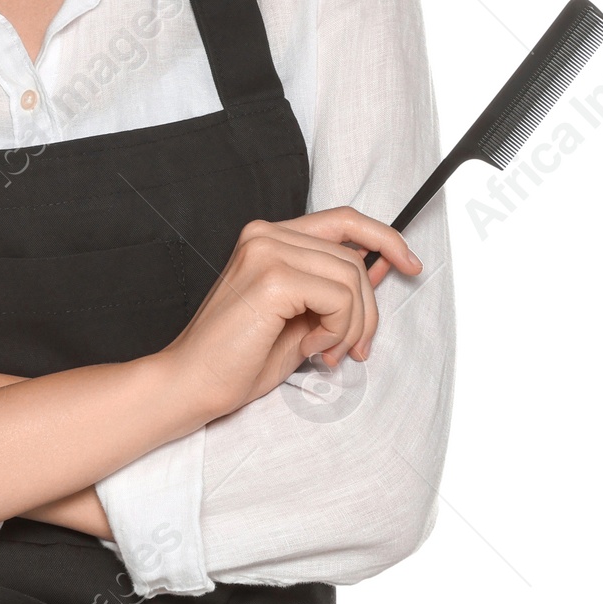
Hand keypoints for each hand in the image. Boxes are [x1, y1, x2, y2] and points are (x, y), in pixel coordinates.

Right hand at [155, 207, 421, 422]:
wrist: (193, 382)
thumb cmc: (239, 357)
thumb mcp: (301, 315)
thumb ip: (335, 286)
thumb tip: (384, 263)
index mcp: (269, 238)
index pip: (343, 220)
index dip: (384, 237)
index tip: (409, 264)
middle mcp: (265, 235)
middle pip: (354, 257)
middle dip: (367, 310)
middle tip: (351, 349)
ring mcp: (267, 252)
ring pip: (352, 278)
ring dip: (351, 325)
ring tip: (324, 352)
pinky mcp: (272, 278)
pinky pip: (340, 298)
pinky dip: (338, 330)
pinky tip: (311, 347)